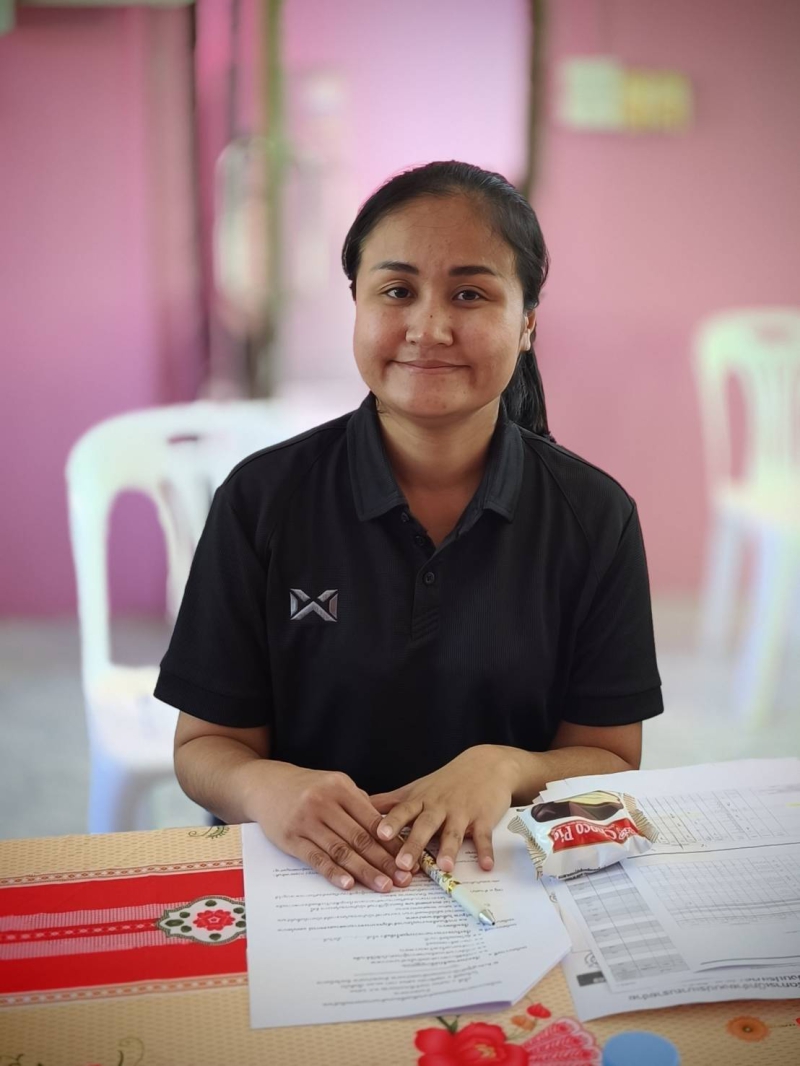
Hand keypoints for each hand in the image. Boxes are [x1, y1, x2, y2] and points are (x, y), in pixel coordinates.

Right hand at [242, 761, 410, 892]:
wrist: (266, 784)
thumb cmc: (306, 787)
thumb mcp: (333, 784)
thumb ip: (358, 803)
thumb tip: (387, 829)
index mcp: (340, 787)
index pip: (372, 819)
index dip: (392, 841)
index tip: (408, 859)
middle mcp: (323, 802)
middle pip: (359, 837)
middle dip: (384, 860)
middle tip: (403, 879)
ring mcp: (306, 820)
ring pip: (340, 850)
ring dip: (364, 871)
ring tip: (383, 886)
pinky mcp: (290, 838)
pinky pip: (315, 858)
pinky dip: (333, 873)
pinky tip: (348, 884)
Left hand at [370, 745, 521, 874]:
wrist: (486, 765)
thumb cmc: (446, 781)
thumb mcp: (416, 789)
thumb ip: (389, 801)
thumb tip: (358, 807)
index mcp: (421, 800)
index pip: (403, 812)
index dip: (392, 823)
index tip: (379, 835)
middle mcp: (439, 807)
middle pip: (425, 826)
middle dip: (414, 844)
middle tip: (403, 863)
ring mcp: (462, 813)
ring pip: (453, 833)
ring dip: (449, 850)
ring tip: (444, 867)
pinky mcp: (483, 818)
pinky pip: (484, 837)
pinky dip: (486, 851)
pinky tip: (485, 866)